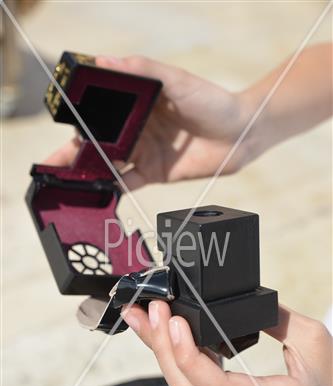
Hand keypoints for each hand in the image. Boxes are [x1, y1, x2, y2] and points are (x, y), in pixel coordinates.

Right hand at [45, 56, 256, 188]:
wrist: (241, 133)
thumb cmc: (212, 101)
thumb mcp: (177, 80)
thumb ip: (143, 70)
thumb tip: (103, 60)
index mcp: (137, 104)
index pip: (101, 112)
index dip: (80, 119)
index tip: (61, 124)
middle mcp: (136, 128)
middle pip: (99, 141)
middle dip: (75, 151)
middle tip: (53, 163)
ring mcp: (143, 152)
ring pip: (108, 164)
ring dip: (87, 172)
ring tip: (65, 180)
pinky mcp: (154, 173)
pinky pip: (127, 182)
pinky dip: (110, 188)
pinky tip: (94, 192)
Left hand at [121, 301, 332, 385]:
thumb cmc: (332, 383)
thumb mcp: (313, 341)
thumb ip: (276, 319)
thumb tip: (238, 303)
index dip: (190, 357)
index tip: (174, 323)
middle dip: (161, 350)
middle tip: (146, 313)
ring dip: (161, 356)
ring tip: (145, 322)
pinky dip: (175, 364)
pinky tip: (164, 341)